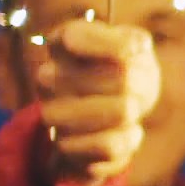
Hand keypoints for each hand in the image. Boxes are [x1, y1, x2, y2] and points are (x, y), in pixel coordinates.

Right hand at [27, 17, 156, 185]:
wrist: (113, 118)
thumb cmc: (124, 72)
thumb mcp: (133, 46)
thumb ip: (132, 40)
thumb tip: (134, 48)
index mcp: (61, 45)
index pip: (75, 37)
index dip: (114, 45)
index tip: (135, 51)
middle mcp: (47, 78)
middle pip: (121, 77)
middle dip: (137, 84)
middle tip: (130, 87)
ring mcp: (52, 115)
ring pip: (121, 112)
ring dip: (134, 113)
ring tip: (125, 110)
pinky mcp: (66, 148)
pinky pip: (113, 145)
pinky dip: (129, 139)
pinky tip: (121, 132)